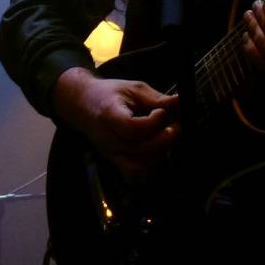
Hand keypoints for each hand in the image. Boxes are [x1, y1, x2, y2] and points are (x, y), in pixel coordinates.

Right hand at [52, 67, 178, 179]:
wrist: (83, 105)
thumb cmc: (110, 94)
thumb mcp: (134, 88)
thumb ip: (157, 98)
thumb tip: (181, 101)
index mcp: (109, 116)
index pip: (132, 128)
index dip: (153, 122)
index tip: (162, 111)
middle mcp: (108, 140)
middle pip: (140, 150)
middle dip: (165, 139)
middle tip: (175, 125)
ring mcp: (111, 154)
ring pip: (140, 167)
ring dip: (159, 154)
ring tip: (165, 138)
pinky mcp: (115, 162)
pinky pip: (134, 175)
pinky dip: (149, 167)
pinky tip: (156, 151)